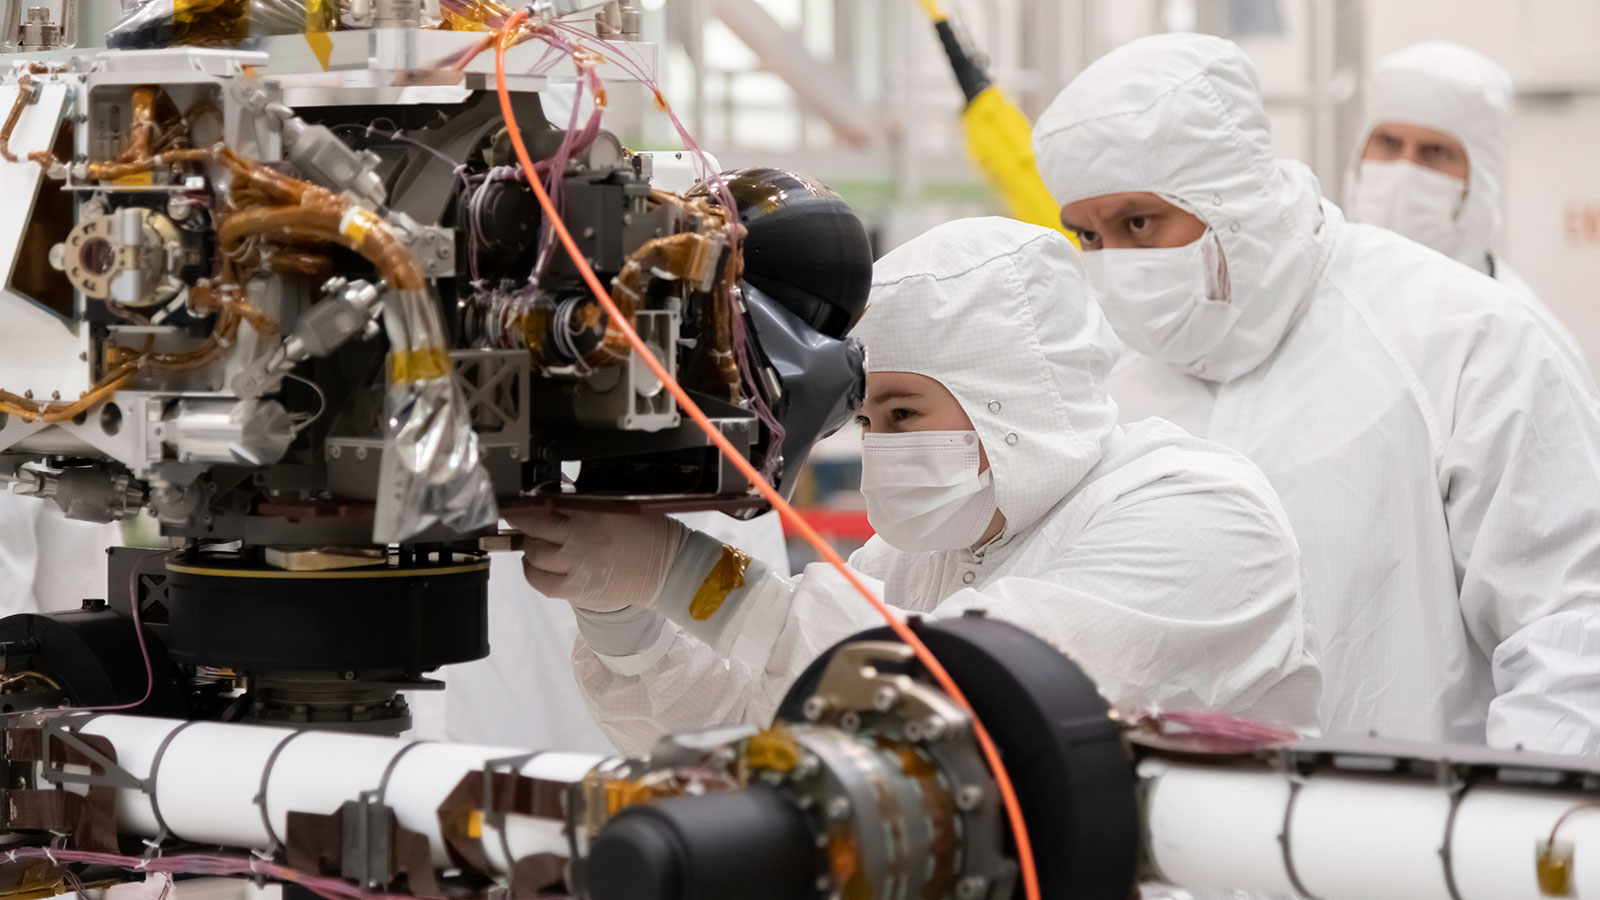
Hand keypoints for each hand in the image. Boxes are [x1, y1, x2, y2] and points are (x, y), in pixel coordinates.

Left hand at [507, 507, 688, 612]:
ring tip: (536, 541)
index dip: (532, 501)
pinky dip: (532, 572)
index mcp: (595, 512)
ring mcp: (577, 565)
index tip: (526, 501)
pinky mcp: (578, 589)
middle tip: (524, 519)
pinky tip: (535, 564)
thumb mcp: (622, 504)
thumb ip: (588, 497)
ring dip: (530, 545)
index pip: (549, 502)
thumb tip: (558, 487)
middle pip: (535, 526)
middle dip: (525, 521)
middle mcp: (582, 538)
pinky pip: (541, 582)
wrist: (668, 569)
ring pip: (534, 553)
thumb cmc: (650, 535)